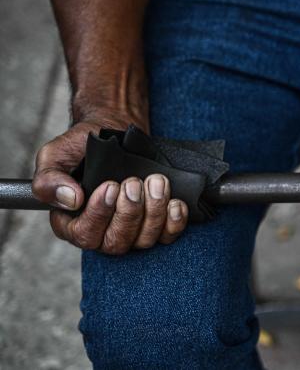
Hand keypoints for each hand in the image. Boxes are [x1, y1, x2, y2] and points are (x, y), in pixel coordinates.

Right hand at [32, 115, 187, 253]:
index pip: (84, 235)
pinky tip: (174, 201)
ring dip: (154, 211)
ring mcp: (131, 232)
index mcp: (71, 222)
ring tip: (156, 181)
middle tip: (134, 182)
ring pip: (144, 240)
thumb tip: (71, 200)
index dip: (99, 214)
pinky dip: (175, 221)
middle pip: (116, 242)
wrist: (114, 133)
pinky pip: (168, 236)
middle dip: (130, 212)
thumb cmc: (82, 147)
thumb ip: (49, 179)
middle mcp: (101, 233)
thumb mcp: (55, 155)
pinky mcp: (156, 226)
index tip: (111, 185)